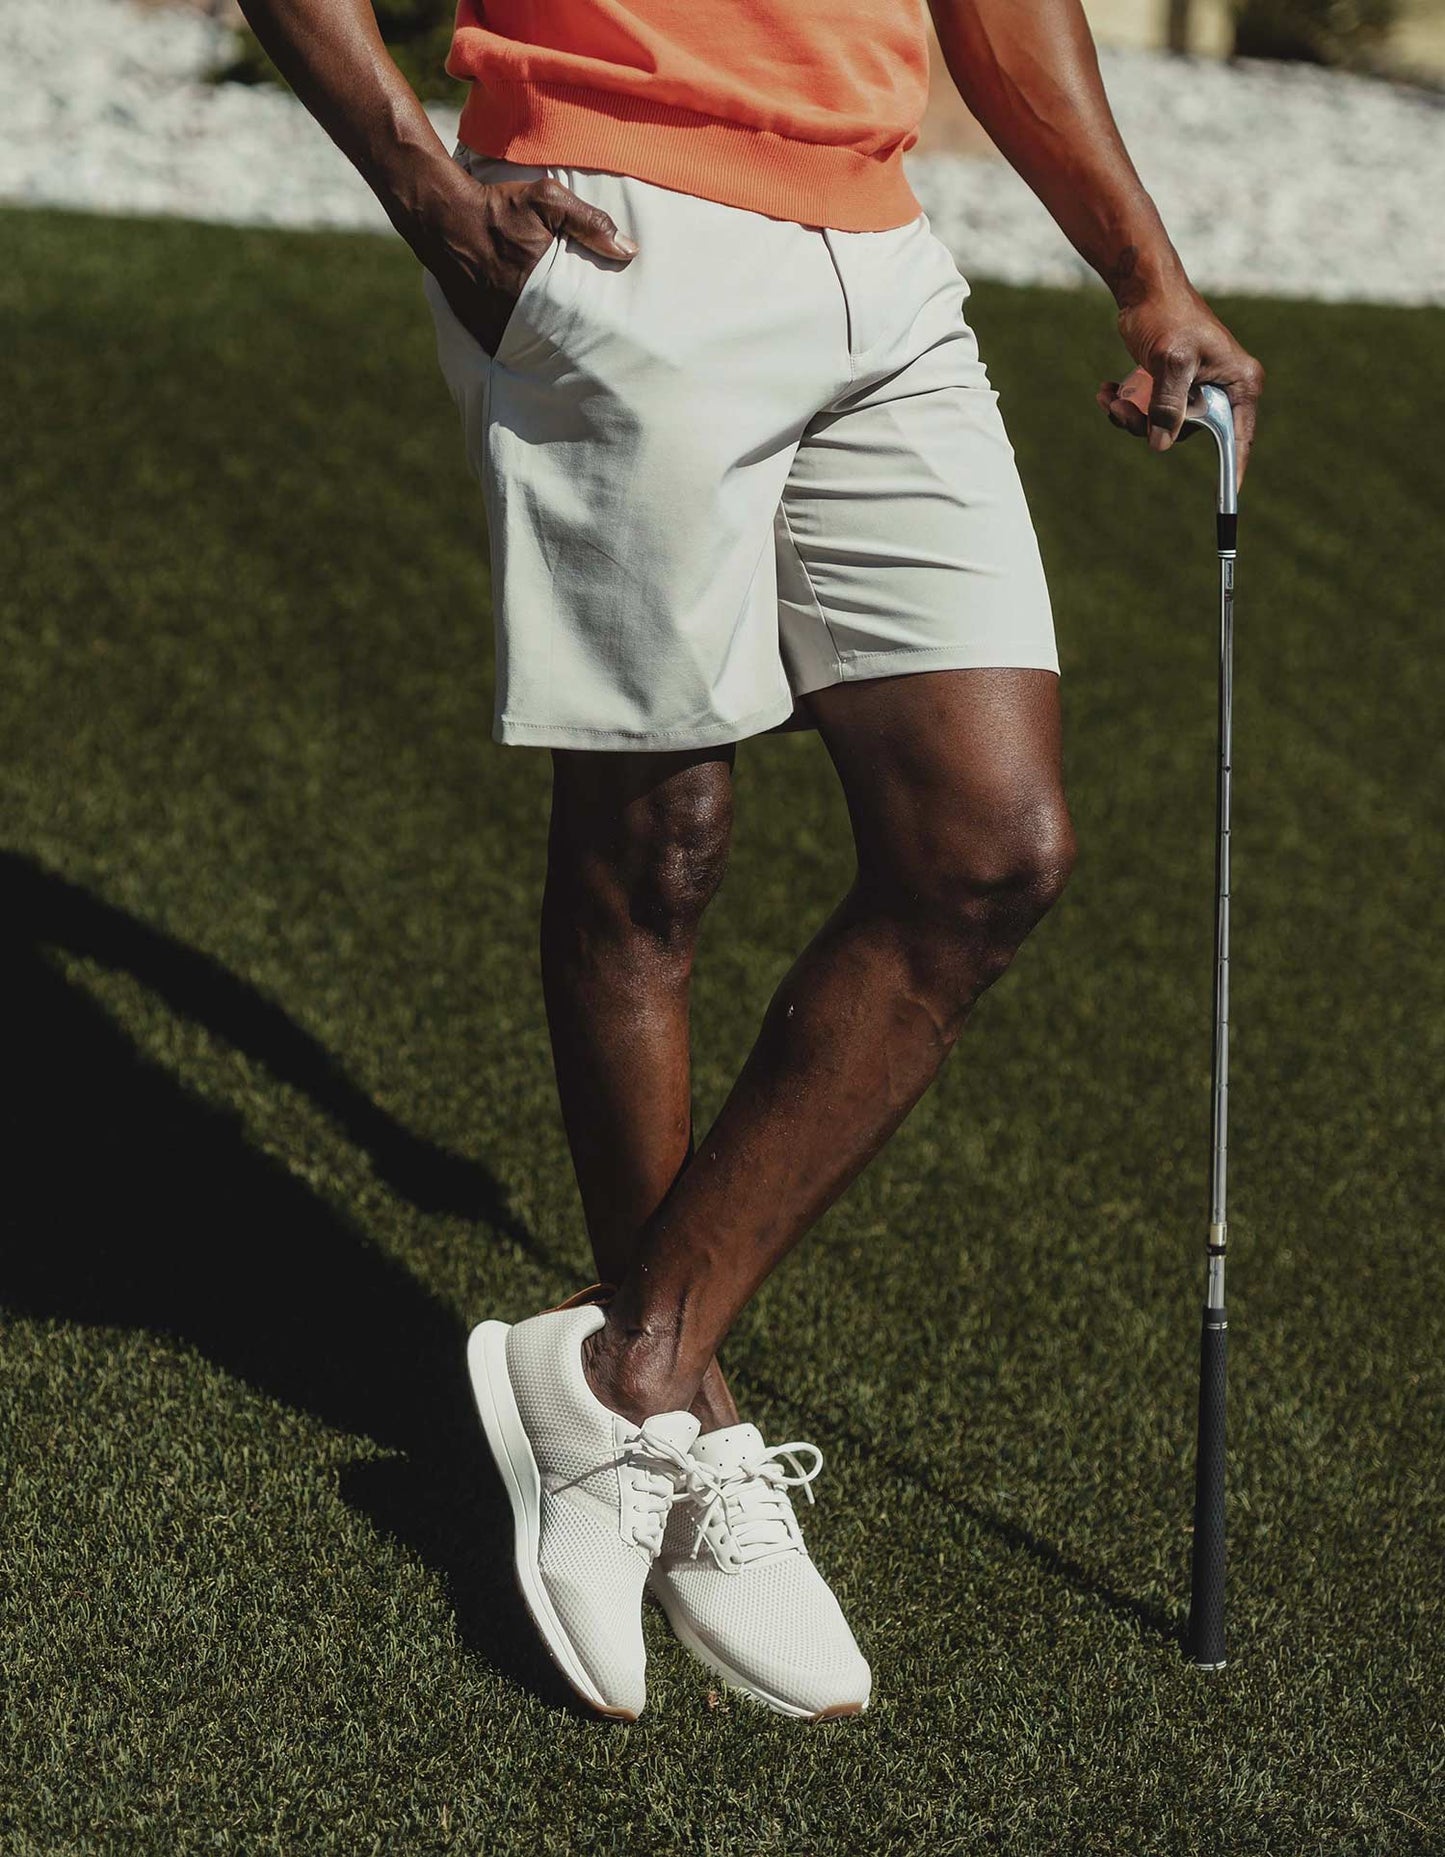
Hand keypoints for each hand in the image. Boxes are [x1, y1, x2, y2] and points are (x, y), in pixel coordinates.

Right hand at [409, 165, 638, 356]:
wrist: (443, 216)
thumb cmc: (498, 206)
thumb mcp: (548, 200)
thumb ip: (590, 223)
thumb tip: (629, 250)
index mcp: (538, 289)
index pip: (577, 325)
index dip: (592, 336)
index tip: (607, 345)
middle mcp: (515, 314)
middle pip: (554, 345)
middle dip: (571, 352)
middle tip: (591, 364)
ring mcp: (494, 325)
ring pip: (528, 352)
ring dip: (544, 354)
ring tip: (565, 365)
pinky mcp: (478, 329)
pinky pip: (504, 349)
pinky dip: (518, 351)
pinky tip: (532, 351)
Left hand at [1097, 286, 1263, 486]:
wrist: (1144, 290)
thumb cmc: (1167, 316)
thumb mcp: (1170, 361)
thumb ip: (1168, 404)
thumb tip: (1160, 445)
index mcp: (1239, 384)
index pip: (1238, 438)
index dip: (1233, 471)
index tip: (1230, 501)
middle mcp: (1222, 390)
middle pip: (1188, 434)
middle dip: (1149, 428)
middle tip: (1122, 412)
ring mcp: (1196, 390)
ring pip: (1162, 426)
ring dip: (1130, 418)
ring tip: (1110, 397)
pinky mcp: (1172, 386)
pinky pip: (1150, 413)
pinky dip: (1126, 407)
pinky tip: (1106, 390)